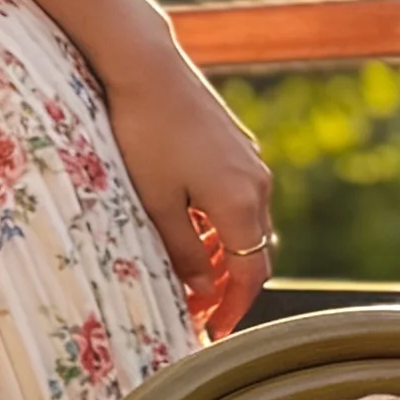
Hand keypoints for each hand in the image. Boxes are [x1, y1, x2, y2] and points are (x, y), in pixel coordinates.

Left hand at [97, 34, 274, 340]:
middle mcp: (256, 183)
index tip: (215, 332)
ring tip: (192, 276)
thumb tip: (204, 292)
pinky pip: (238, 198)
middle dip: (231, 287)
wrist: (147, 67)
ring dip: (225, 255)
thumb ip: (183, 252)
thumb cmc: (144, 135)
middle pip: (255, 252)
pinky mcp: (235, 144)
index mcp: (240, 203)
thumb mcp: (155, 204)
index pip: (250, 274)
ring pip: (247, 224)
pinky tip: (190, 227)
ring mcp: (249, 161)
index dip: (234, 308)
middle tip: (201, 312)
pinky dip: (222, 224)